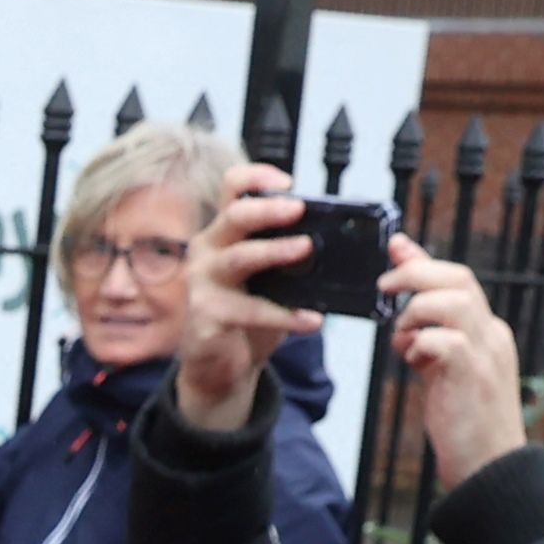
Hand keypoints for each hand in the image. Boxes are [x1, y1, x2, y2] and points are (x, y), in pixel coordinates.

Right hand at [176, 165, 321, 434]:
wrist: (222, 367)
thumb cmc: (247, 315)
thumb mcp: (267, 277)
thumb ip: (288, 254)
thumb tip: (341, 238)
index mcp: (224, 232)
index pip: (233, 188)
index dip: (259, 176)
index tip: (290, 183)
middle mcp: (207, 250)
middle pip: (234, 216)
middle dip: (269, 209)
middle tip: (299, 209)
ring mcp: (203, 282)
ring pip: (239, 258)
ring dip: (275, 251)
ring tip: (306, 250)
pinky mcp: (206, 315)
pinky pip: (251, 311)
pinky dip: (285, 316)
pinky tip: (311, 321)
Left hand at [379, 243, 530, 485]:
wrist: (488, 468)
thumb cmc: (464, 423)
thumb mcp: (444, 371)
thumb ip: (428, 338)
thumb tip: (404, 315)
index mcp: (487, 331)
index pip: (459, 280)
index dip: (423, 261)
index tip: (395, 249)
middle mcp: (491, 335)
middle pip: (458, 278)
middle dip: (415, 274)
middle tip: (384, 288)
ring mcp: (486, 353)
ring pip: (451, 301)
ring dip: (415, 313)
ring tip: (402, 341)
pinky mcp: (472, 375)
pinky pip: (444, 340)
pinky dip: (419, 344)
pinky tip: (413, 363)